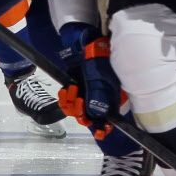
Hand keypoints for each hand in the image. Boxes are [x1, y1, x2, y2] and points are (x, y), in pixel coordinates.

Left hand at [57, 23, 119, 138]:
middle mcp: (99, 98)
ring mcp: (86, 94)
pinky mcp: (75, 88)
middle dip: (81, 113)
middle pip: (89, 117)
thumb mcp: (101, 77)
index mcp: (110, 98)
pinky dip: (64, 98)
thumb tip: (96, 114)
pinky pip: (67, 101)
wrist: (89, 43)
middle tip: (77, 101)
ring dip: (71, 105)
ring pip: (76, 110)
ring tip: (70, 91)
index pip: (107, 119)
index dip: (103, 128)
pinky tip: (66, 90)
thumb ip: (98, 95)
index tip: (100, 132)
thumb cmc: (100, 58)